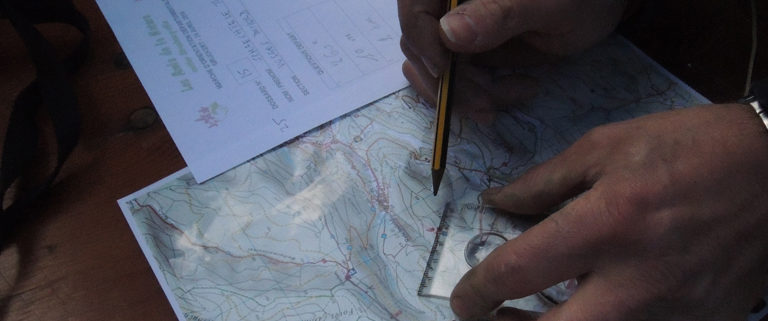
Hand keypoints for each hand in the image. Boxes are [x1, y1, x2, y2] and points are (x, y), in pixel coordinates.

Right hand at [397, 0, 630, 117]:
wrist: (602, 5)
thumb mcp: (548, 3)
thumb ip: (500, 14)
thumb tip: (448, 34)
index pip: (414, 12)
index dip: (422, 43)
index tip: (446, 73)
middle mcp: (446, 5)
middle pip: (418, 47)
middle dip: (451, 83)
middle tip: (489, 105)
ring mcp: (455, 29)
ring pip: (434, 72)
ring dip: (467, 95)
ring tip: (518, 93)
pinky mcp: (468, 53)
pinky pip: (456, 82)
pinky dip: (480, 96)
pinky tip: (519, 90)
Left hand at [451, 104, 767, 319]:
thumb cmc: (690, 147)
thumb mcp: (607, 146)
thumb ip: (544, 182)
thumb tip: (497, 205)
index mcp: (606, 225)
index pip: (518, 273)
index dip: (476, 291)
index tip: (463, 296)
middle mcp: (635, 280)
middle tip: (488, 318)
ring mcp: (669, 310)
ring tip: (530, 314)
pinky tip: (590, 303)